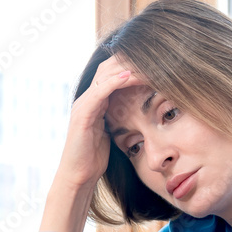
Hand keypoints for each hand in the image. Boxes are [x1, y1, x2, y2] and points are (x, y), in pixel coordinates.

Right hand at [55, 56, 142, 189]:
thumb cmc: (95, 159)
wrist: (78, 177)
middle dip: (130, 60)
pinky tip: (129, 75)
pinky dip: (114, 82)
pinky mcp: (82, 115)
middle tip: (153, 55)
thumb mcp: (111, 133)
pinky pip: (99, 92)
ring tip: (146, 61)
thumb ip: (118, 118)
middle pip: (108, 68)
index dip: (131, 65)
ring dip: (126, 67)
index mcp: (95, 102)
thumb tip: (137, 112)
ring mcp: (83, 105)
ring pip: (104, 76)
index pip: (113, 74)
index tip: (153, 61)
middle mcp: (87, 99)